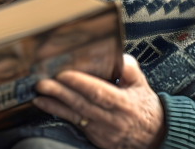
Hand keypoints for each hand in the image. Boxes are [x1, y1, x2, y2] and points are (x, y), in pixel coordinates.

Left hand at [33, 54, 165, 148]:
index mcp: (124, 103)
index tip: (63, 73)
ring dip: (54, 105)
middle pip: (82, 104)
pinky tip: (45, 106)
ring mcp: (103, 131)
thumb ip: (129, 69)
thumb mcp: (141, 84)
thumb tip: (117, 55)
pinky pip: (75, 124)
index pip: (99, 92)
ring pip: (75, 116)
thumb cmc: (145, 106)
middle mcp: (112, 119)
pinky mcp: (96, 138)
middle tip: (42, 82)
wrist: (155, 137)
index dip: (80, 83)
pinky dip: (59, 114)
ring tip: (38, 95)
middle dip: (60, 93)